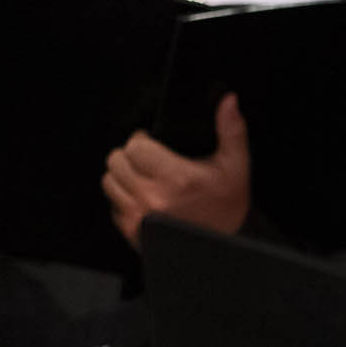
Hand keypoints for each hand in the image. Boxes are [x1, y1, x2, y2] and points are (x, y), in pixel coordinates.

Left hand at [103, 92, 251, 246]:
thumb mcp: (236, 165)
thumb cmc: (228, 204)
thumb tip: (229, 101)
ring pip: (109, 183)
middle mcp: (154, 199)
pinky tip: (144, 199)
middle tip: (146, 160)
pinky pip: (113, 207)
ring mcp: (140, 218)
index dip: (142, 141)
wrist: (223, 246)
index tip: (151, 143)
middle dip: (130, 157)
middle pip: (116, 162)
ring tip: (143, 178)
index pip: (135, 146)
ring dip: (122, 177)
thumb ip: (231, 130)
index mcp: (177, 179)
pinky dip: (123, 200)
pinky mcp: (133, 233)